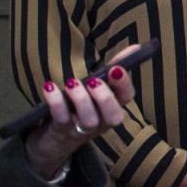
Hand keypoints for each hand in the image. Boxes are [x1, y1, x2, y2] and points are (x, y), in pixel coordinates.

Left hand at [23, 45, 140, 180]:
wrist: (53, 140)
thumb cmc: (79, 108)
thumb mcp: (96, 89)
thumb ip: (114, 69)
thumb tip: (136, 46)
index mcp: (112, 108)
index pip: (127, 98)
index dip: (124, 84)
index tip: (116, 69)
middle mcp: (101, 122)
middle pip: (113, 116)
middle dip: (105, 98)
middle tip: (93, 81)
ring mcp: (82, 129)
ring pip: (89, 120)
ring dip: (81, 100)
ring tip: (71, 83)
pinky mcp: (61, 132)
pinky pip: (61, 119)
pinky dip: (56, 102)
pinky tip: (50, 87)